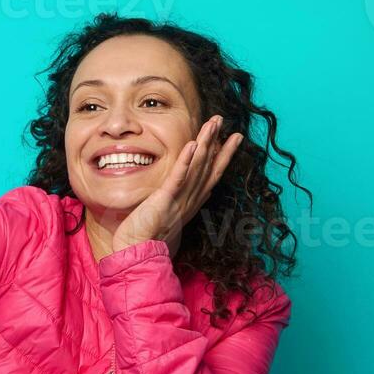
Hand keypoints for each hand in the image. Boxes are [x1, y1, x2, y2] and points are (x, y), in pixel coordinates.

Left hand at [109, 115, 243, 253]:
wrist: (139, 252)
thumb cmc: (150, 235)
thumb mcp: (172, 213)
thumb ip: (184, 199)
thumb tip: (200, 191)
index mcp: (193, 201)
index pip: (212, 174)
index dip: (223, 155)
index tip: (234, 137)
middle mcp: (191, 199)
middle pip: (209, 166)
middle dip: (218, 142)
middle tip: (223, 121)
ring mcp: (180, 199)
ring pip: (197, 167)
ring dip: (206, 143)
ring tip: (213, 123)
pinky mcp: (166, 199)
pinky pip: (178, 178)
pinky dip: (186, 161)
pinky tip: (192, 144)